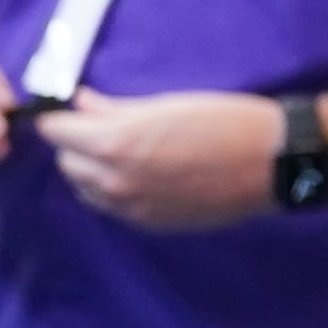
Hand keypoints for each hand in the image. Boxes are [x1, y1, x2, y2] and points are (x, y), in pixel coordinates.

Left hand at [40, 88, 278, 231]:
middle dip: (75, 144)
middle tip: (101, 128)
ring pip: (86, 189)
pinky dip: (114, 190)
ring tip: (122, 153)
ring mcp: (131, 209)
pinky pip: (112, 207)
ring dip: (92, 170)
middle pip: (66, 163)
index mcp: (114, 143)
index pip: (56, 132)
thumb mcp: (167, 105)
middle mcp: (113, 181)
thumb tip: (80, 103)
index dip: (60, 118)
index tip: (69, 111)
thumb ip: (115, 108)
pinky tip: (142, 174)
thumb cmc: (223, 120)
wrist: (271, 163)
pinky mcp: (150, 224)